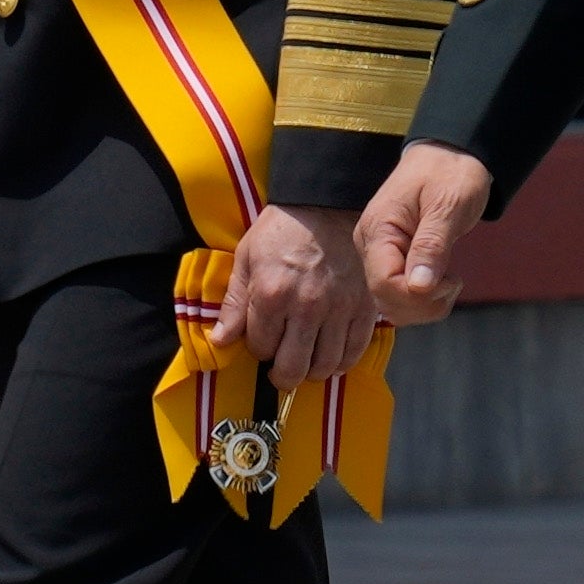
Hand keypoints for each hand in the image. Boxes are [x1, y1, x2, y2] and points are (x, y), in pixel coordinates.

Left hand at [215, 200, 379, 389]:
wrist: (326, 206)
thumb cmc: (281, 231)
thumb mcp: (246, 259)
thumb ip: (233, 304)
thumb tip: (220, 341)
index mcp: (271, 295)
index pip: (261, 348)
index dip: (257, 349)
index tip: (261, 341)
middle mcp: (306, 308)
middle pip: (293, 368)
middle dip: (282, 376)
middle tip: (281, 372)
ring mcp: (338, 310)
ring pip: (324, 366)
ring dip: (311, 372)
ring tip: (305, 363)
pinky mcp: (363, 309)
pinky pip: (353, 352)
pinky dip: (341, 363)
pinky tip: (330, 357)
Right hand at [357, 144, 495, 324]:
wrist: (449, 156)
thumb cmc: (450, 173)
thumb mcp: (448, 206)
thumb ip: (432, 246)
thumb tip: (419, 287)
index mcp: (378, 230)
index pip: (384, 283)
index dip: (419, 294)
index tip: (451, 279)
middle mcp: (371, 246)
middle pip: (386, 300)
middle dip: (425, 303)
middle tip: (454, 280)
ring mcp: (379, 255)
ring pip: (393, 306)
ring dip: (427, 305)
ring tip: (450, 279)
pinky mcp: (392, 262)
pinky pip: (402, 297)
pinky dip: (427, 300)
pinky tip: (443, 280)